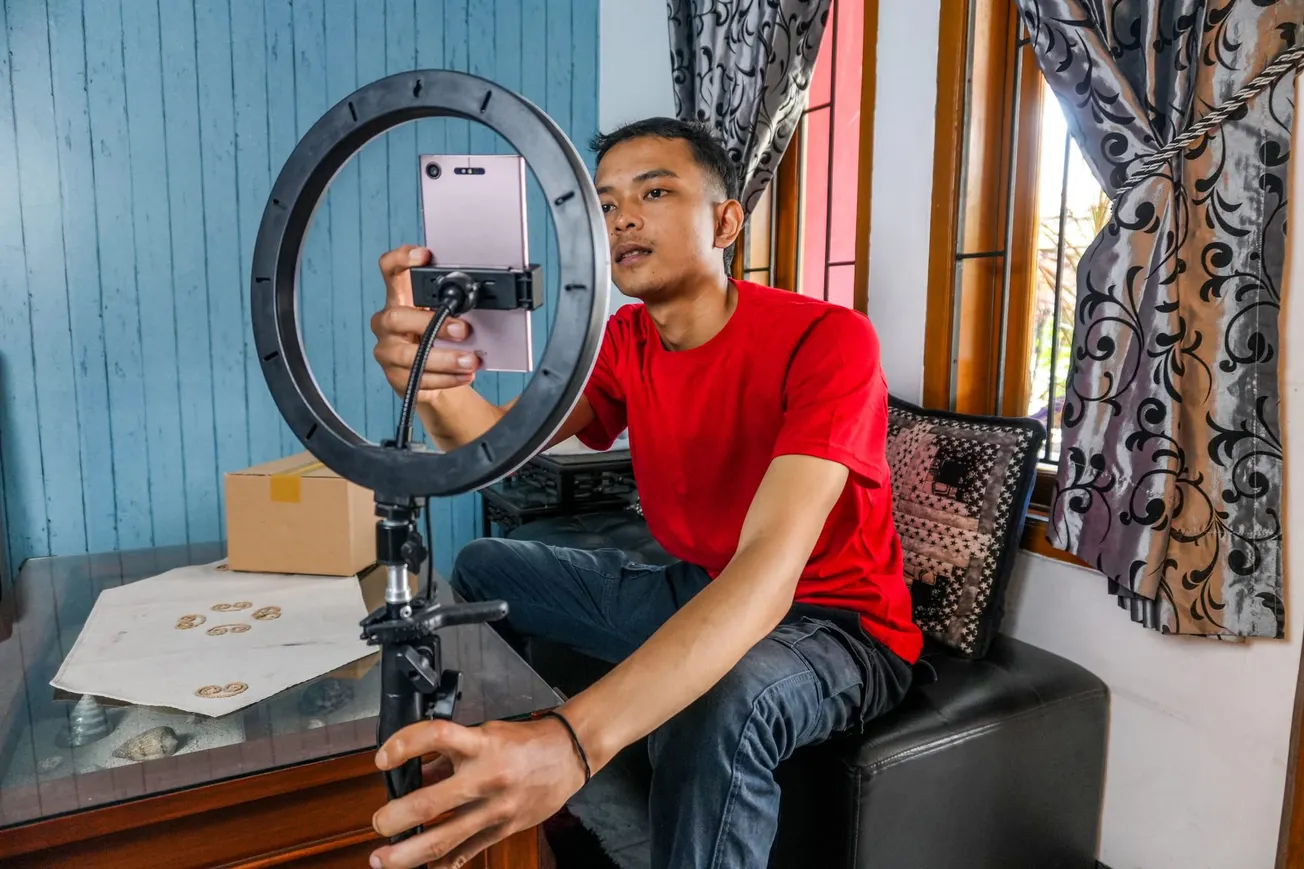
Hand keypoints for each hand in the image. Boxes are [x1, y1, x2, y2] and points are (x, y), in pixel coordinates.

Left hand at [369, 716, 587, 868]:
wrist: (568, 756)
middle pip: (431, 803)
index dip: (404, 745)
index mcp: (481, 744)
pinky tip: (424, 867)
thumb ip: (450, 755)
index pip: (437, 736)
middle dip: (396, 817)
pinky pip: (466, 852)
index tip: (382, 759)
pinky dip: (442, 863)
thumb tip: (416, 774)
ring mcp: (495, 808)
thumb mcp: (485, 734)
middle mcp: (487, 777)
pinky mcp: (503, 829)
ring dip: (407, 854)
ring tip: (382, 859)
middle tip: (378, 823)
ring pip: (445, 839)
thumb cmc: (524, 743)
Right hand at [371, 244, 480, 403]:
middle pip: (396, 317)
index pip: (390, 270)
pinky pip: (418, 378)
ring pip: (409, 354)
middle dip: (432, 324)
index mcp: (400, 299)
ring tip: (470, 361)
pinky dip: (446, 378)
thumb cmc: (440, 340)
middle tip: (464, 330)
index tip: (424, 256)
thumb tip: (489, 305)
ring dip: (445, 358)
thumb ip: (456, 308)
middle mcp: (388, 323)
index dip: (402, 259)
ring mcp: (388, 350)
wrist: (434, 380)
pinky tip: (464, 375)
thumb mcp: (446, 318)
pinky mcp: (395, 376)